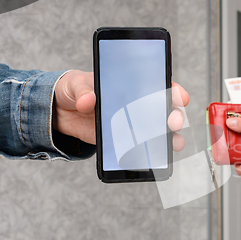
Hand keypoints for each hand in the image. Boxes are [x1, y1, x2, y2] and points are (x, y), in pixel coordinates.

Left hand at [53, 70, 189, 150]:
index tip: (180, 96)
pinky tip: (152, 157)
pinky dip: (150, 154)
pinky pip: (141, 149)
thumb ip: (82, 89)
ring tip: (173, 145)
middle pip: (166, 110)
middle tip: (173, 122)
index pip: (160, 85)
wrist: (60, 111)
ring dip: (171, 139)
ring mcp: (133, 125)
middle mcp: (139, 105)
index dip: (174, 90)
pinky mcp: (123, 141)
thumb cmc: (74, 89)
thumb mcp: (75, 83)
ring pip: (160, 132)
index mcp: (132, 85)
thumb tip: (88, 100)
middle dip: (175, 116)